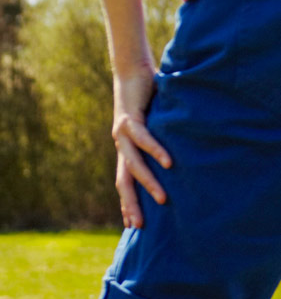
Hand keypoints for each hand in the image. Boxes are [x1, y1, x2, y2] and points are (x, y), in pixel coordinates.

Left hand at [112, 71, 171, 228]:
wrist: (131, 72)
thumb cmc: (145, 101)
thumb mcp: (153, 128)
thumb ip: (160, 143)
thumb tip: (179, 161)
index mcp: (124, 149)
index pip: (123, 182)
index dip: (126, 202)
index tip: (131, 226)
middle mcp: (120, 144)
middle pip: (122, 181)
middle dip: (130, 204)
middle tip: (139, 226)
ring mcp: (121, 132)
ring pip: (132, 163)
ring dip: (148, 182)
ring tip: (163, 200)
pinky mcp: (129, 117)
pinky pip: (143, 138)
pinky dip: (155, 150)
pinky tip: (168, 162)